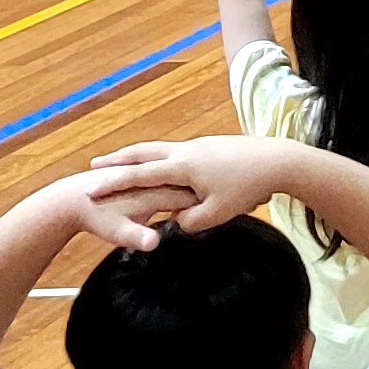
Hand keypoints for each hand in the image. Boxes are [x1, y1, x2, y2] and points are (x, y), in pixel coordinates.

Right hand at [71, 137, 309, 235]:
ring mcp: (200, 145)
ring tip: (124, 161)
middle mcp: (186, 150)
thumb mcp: (216, 213)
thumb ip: (190, 221)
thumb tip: (175, 223)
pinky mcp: (213, 145)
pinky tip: (165, 164)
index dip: (112, 183)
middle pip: (143, 152)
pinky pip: (180, 150)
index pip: (138, 175)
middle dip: (118, 160)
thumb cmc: (249, 187)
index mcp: (182, 166)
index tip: (87, 190)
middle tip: (96, 164)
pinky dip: (163, 155)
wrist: (281, 160)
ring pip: (162, 148)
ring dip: (140, 154)